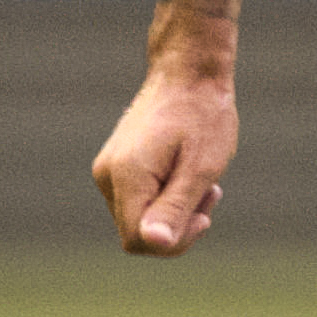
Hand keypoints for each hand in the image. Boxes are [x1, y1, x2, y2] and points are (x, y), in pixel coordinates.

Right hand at [94, 59, 237, 254]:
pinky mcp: (116, 168)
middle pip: (137, 234)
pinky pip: (139, 203)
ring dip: (175, 212)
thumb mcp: (200, 168)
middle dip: (177, 226)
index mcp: (126, 176)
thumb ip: (175, 208)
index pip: (139, 240)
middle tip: (210, 195)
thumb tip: (154, 243)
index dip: (174, 241)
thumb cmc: (202, 116)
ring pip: (139, 220)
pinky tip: (187, 176)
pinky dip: (166, 199)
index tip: (205, 215)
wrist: (187, 73)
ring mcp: (108, 171)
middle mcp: (107, 176)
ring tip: (202, 183)